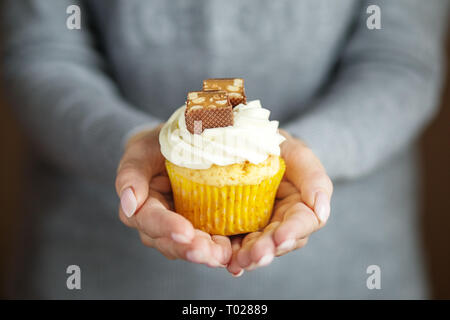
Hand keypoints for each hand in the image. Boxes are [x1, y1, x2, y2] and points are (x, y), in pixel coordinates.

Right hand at [115, 125, 231, 267]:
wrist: (177, 148)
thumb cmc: (155, 148)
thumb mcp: (140, 152)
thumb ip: (131, 174)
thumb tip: (129, 203)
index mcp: (140, 208)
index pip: (150, 221)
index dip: (166, 227)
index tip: (185, 232)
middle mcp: (158, 227)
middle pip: (171, 243)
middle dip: (190, 249)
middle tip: (209, 252)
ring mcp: (180, 231)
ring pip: (191, 248)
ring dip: (208, 254)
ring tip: (224, 255)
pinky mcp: (202, 230)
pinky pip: (210, 244)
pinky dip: (222, 250)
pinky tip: (234, 254)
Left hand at [227, 129, 332, 275]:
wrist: (248, 144)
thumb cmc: (279, 147)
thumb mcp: (298, 154)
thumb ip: (314, 178)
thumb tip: (323, 210)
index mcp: (301, 207)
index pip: (303, 223)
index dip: (293, 232)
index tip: (281, 237)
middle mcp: (282, 222)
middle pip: (279, 242)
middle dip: (267, 250)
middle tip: (255, 256)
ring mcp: (260, 228)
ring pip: (258, 247)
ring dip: (249, 257)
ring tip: (238, 262)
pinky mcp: (238, 228)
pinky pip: (236, 244)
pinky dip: (231, 255)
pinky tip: (227, 262)